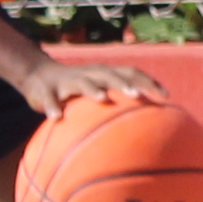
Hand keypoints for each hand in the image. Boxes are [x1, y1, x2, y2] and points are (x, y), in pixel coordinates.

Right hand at [29, 57, 173, 115]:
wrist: (37, 76)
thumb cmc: (75, 89)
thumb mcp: (97, 92)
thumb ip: (118, 106)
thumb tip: (148, 129)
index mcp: (103, 74)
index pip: (130, 73)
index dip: (148, 82)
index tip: (166, 96)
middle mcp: (89, 74)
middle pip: (109, 74)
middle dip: (123, 84)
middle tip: (138, 96)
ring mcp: (67, 81)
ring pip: (82, 82)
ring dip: (92, 89)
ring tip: (102, 98)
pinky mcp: (46, 90)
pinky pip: (49, 98)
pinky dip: (53, 106)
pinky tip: (56, 118)